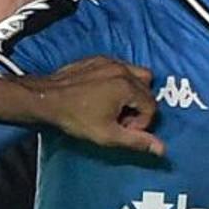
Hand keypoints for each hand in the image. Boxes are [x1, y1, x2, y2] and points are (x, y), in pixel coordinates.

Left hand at [29, 56, 162, 154]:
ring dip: (134, 91)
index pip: (152, 106)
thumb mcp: (107, 135)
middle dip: (138, 108)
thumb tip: (162, 149)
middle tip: (119, 120)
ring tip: (116, 106)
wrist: (46, 98)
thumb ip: (137, 141)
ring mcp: (110, 61)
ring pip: (138, 74)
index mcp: (127, 86)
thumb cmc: (76, 118)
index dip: (141, 123)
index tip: (123, 129)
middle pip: (148, 90)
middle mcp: (122, 69)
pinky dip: (120, 80)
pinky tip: (103, 94)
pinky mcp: (98, 59)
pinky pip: (121, 67)